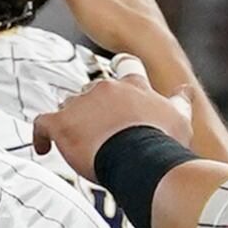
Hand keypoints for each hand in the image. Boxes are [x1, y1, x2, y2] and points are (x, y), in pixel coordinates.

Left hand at [33, 77, 194, 177]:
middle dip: (96, 107)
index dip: (124, 73)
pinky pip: (43, 124)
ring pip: (69, 106)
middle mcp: (106, 88)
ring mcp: (81, 104)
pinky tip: (45, 148)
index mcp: (134, 86)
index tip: (121, 82)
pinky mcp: (61, 123)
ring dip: (73, 122)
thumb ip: (180, 101)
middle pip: (94, 90)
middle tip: (104, 131)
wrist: (142, 159)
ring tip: (82, 144)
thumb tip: (185, 89)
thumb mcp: (179, 119)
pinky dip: (42, 136)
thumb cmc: (163, 141)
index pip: (127, 67)